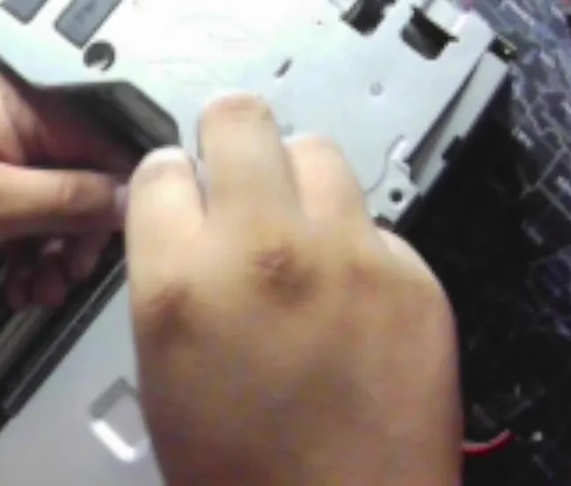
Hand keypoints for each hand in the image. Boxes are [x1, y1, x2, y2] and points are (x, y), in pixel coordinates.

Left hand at [0, 70, 133, 306]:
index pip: (96, 140)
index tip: (118, 244)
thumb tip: (132, 196)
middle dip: (75, 234)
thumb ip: (65, 199)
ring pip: (48, 201)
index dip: (115, 194)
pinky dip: (23, 250)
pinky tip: (18, 286)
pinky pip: (19, 212)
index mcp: (14, 102)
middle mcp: (7, 116)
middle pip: (75, 175)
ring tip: (38, 294)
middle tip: (67, 280)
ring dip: (50, 252)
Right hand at [125, 96, 462, 485]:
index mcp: (179, 280)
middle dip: (229, 136)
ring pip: (317, 150)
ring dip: (297, 179)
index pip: (159, 165)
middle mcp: (262, 251)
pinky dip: (354, 242)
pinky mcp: (412, 278)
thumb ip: (168, 272)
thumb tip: (181, 217)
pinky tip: (343, 287)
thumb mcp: (160, 365)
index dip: (168, 178)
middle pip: (240, 119)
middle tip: (235, 165)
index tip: (180, 188)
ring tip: (295, 223)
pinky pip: (374, 222)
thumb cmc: (240, 468)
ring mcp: (346, 258)